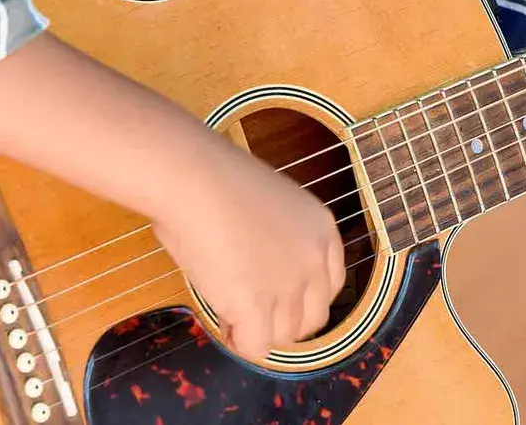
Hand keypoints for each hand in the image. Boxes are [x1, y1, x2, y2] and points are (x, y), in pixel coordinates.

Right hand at [148, 131, 346, 365]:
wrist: (194, 179)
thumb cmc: (216, 181)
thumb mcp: (271, 207)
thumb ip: (279, 242)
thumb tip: (259, 272)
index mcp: (322, 230)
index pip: (330, 286)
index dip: (302, 298)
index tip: (277, 298)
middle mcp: (314, 261)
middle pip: (312, 319)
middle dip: (283, 320)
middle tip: (251, 309)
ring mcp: (288, 286)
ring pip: (283, 336)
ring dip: (257, 329)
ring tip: (228, 307)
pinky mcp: (256, 306)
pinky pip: (255, 347)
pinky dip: (239, 340)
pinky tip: (223, 320)